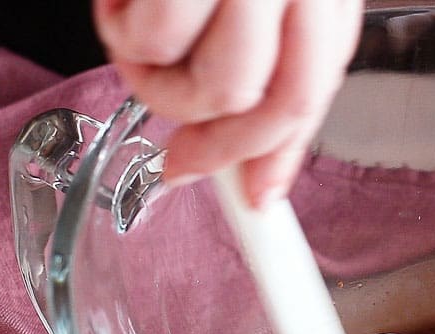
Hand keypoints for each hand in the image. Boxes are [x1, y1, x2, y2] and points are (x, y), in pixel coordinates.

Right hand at [94, 0, 362, 203]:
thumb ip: (267, 68)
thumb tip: (258, 169)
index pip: (314, 87)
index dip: (281, 156)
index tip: (257, 201)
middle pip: (265, 103)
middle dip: (217, 149)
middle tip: (183, 159)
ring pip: (204, 84)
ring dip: (159, 82)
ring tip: (142, 33)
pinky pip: (145, 40)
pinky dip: (121, 30)